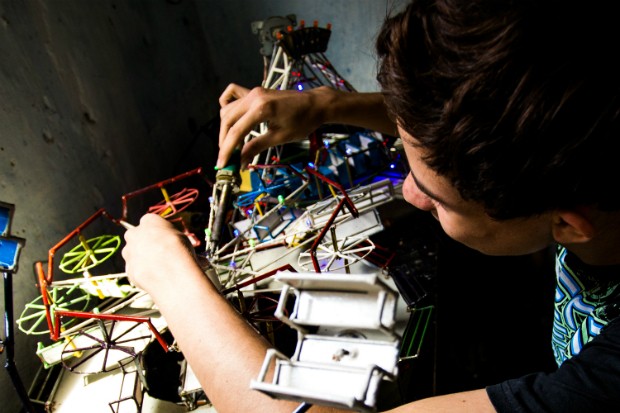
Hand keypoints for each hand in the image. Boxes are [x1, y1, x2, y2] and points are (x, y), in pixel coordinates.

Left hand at [122, 214, 196, 291]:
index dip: (155, 231)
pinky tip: (154, 277)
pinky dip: (141, 272)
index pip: (148, 222)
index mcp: (149, 220)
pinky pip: (134, 269)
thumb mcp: (180, 235)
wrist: (174, 272)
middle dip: (141, 242)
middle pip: (134, 236)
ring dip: (139, 257)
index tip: (162, 239)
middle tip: (155, 252)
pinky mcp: (129, 268)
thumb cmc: (181, 251)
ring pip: (131, 253)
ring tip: (156, 267)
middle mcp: (134, 233)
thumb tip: (166, 243)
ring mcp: (129, 251)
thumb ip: (167, 236)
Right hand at [217, 83, 333, 167]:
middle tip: (227, 158)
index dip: (227, 150)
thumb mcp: (280, 137)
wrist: (316, 104)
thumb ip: (257, 147)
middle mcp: (254, 97)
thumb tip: (241, 161)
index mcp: (262, 109)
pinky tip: (232, 120)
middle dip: (224, 141)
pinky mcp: (255, 92)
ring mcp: (253, 92)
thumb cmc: (303, 121)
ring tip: (233, 145)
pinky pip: (233, 95)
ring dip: (226, 128)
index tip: (222, 164)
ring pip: (228, 110)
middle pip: (228, 120)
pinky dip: (228, 106)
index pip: (236, 131)